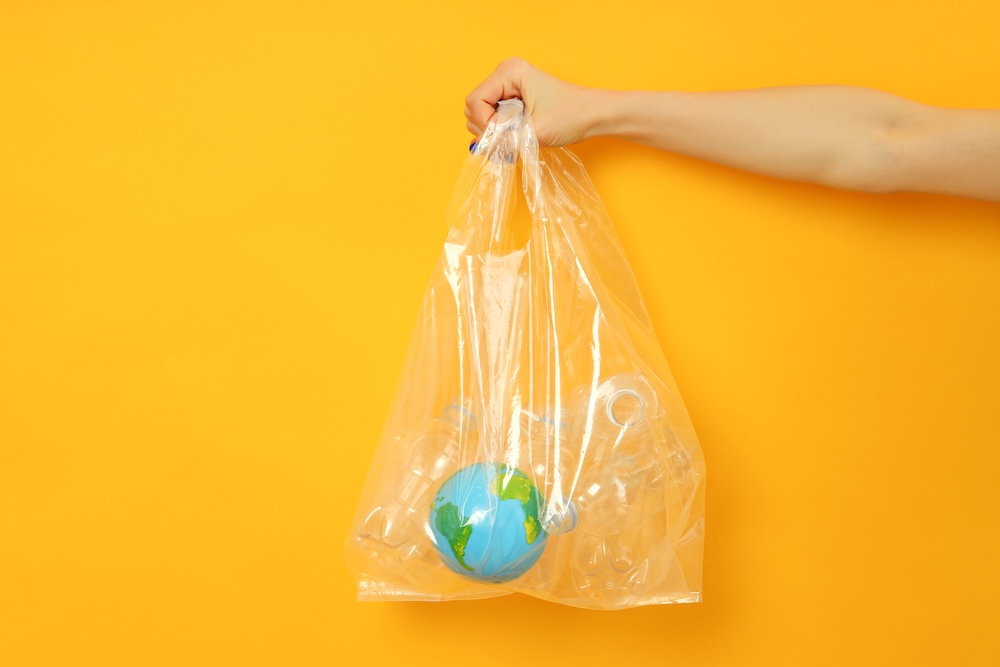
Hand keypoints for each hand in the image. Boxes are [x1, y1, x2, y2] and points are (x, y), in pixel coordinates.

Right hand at [465, 58, 597, 147]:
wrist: (592, 115)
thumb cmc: (570, 117)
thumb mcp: (535, 133)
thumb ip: (505, 140)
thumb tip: (480, 148)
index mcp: (509, 72)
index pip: (475, 101)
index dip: (485, 124)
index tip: (505, 135)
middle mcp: (504, 73)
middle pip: (474, 107)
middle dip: (489, 128)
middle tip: (515, 134)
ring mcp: (507, 85)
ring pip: (481, 114)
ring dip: (495, 130)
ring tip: (520, 132)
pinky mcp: (511, 96)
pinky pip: (492, 117)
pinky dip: (501, 130)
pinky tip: (518, 132)